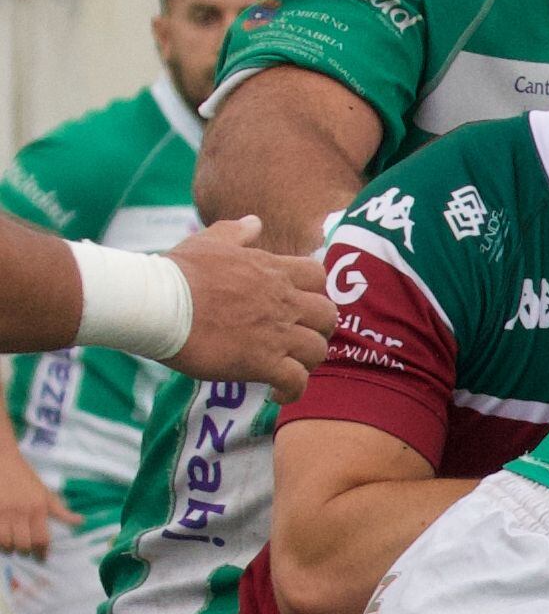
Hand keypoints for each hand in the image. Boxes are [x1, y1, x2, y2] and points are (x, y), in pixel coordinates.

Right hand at [0, 452, 53, 557]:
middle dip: (24, 552)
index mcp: (39, 509)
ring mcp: (3, 512)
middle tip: (24, 552)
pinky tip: (0, 539)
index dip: (42, 552)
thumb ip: (60, 511)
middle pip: (24, 544)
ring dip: (8, 548)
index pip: (42, 539)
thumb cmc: (24, 477)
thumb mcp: (45, 493)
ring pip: (5, 541)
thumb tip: (80, 522)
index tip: (41, 558)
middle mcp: (21, 512)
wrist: (1, 459)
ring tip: (10, 547)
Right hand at [162, 219, 334, 398]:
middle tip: (298, 336)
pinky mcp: (262, 362)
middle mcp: (281, 300)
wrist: (156, 303)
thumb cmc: (177, 272)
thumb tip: (254, 222)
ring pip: (318, 350)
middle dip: (318, 327)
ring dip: (307, 360)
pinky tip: (277, 391)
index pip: (317, 275)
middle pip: (327, 315)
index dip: (314, 291)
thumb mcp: (208, 241)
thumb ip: (236, 232)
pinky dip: (293, 390)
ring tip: (288, 365)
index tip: (299, 303)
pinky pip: (296, 381)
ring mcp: (275, 332)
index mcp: (270, 270)